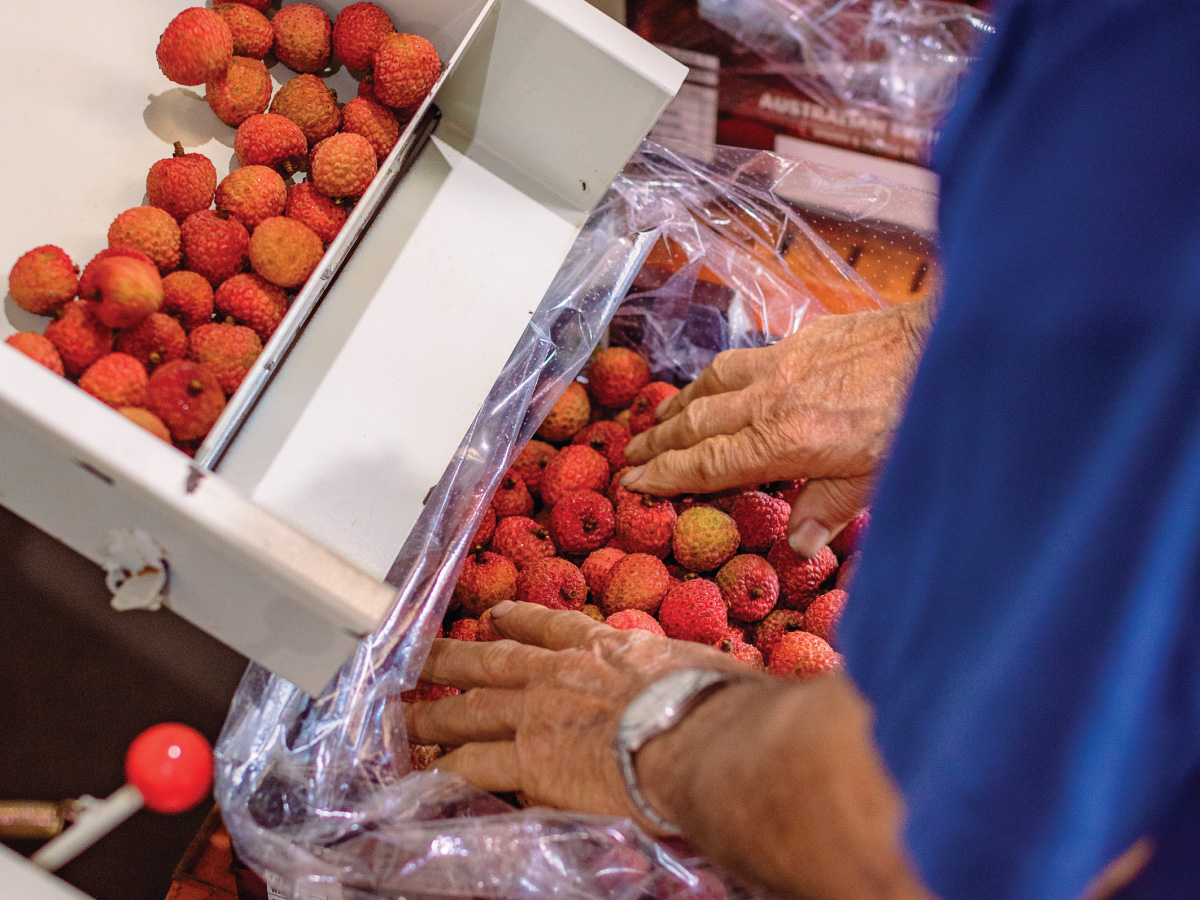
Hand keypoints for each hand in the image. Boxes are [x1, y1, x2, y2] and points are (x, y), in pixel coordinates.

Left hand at [399, 601, 754, 831]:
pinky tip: (424, 776)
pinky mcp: (529, 762)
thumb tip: (712, 686)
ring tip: (400, 715)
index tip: (495, 615)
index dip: (520, 619)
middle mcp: (562, 674)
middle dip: (451, 657)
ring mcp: (539, 716)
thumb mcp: (704, 671)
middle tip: (415, 654)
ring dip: (433, 714)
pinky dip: (446, 772)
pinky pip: (474, 769)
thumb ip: (687, 677)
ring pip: (470, 711)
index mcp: (607, 649)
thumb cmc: (716, 703)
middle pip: (492, 661)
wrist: (697, 734)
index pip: (553, 627)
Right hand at [622, 301, 929, 555]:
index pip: (706, 464)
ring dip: (679, 405)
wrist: (942, 341)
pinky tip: (715, 381)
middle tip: (628, 457)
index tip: (632, 484)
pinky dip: (715, 376)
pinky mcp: (800, 338)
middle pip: (696, 423)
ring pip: (711, 384)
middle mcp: (769, 398)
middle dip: (658, 443)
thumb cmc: (914, 414)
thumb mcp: (875, 479)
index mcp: (783, 441)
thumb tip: (798, 546)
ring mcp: (781, 362)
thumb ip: (828, 509)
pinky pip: (740, 359)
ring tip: (657, 421)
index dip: (665, 477)